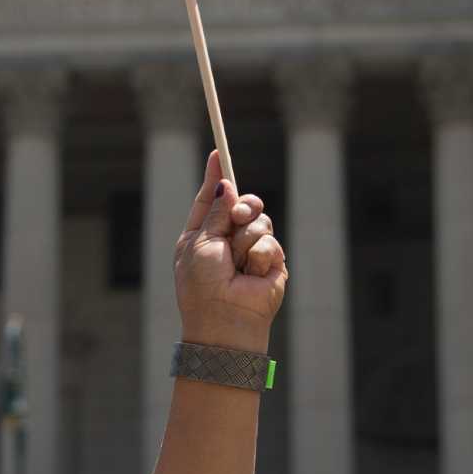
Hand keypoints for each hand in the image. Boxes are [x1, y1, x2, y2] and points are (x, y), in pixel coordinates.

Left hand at [174, 152, 286, 353]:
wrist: (225, 320)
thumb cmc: (202, 285)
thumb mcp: (200, 242)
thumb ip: (216, 212)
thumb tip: (227, 184)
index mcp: (203, 236)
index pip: (212, 200)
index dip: (217, 179)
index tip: (218, 153)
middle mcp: (228, 241)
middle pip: (243, 204)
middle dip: (243, 204)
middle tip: (239, 215)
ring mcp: (251, 252)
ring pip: (260, 220)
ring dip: (247, 237)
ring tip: (238, 263)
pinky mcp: (271, 263)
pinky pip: (270, 241)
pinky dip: (258, 255)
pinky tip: (251, 275)